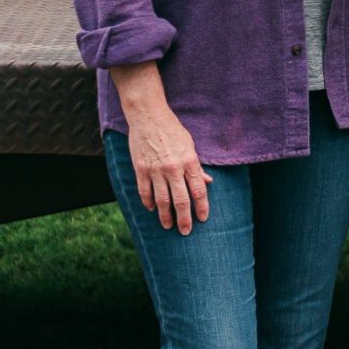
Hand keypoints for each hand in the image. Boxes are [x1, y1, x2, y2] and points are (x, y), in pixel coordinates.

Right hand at [126, 101, 210, 233]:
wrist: (148, 116)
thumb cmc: (172, 130)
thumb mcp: (190, 145)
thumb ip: (197, 166)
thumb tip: (208, 182)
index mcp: (189, 161)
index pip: (199, 190)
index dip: (202, 207)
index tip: (203, 218)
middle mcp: (173, 168)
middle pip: (181, 200)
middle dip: (184, 219)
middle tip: (185, 231)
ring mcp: (155, 170)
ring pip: (161, 200)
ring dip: (165, 216)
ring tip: (168, 226)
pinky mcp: (141, 169)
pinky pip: (144, 192)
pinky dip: (148, 203)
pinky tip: (152, 209)